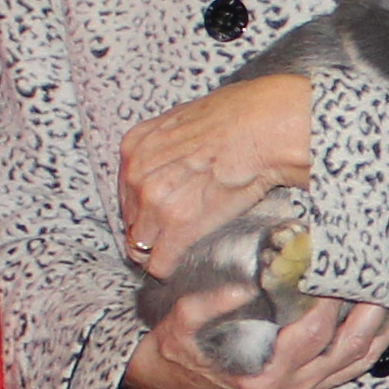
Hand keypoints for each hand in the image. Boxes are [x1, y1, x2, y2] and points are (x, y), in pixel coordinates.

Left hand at [122, 74, 318, 276]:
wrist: (262, 131)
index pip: (126, 191)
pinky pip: (160, 263)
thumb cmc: (236, 119)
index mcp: (136, 148)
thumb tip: (174, 162)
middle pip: (130, 219)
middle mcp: (138, 175)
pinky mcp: (179, 227)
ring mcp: (155, 203)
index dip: (142, 206)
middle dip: (148, 230)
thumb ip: (167, 145)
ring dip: (158, 250)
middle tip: (170, 234)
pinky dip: (169, 268)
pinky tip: (178, 265)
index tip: (155, 215)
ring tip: (177, 250)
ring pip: (140, 245)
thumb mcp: (184, 120)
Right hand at [123, 294, 388, 388]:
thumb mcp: (183, 321)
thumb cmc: (181, 347)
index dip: (332, 302)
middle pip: (347, 348)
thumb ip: (209, 304)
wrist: (174, 376)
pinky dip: (376, 341)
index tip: (343, 270)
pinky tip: (388, 317)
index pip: (311, 335)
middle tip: (385, 275)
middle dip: (372, 311)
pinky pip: (354, 366)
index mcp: (263, 376)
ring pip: (359, 360)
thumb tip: (241, 287)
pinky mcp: (312, 388)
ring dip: (384, 327)